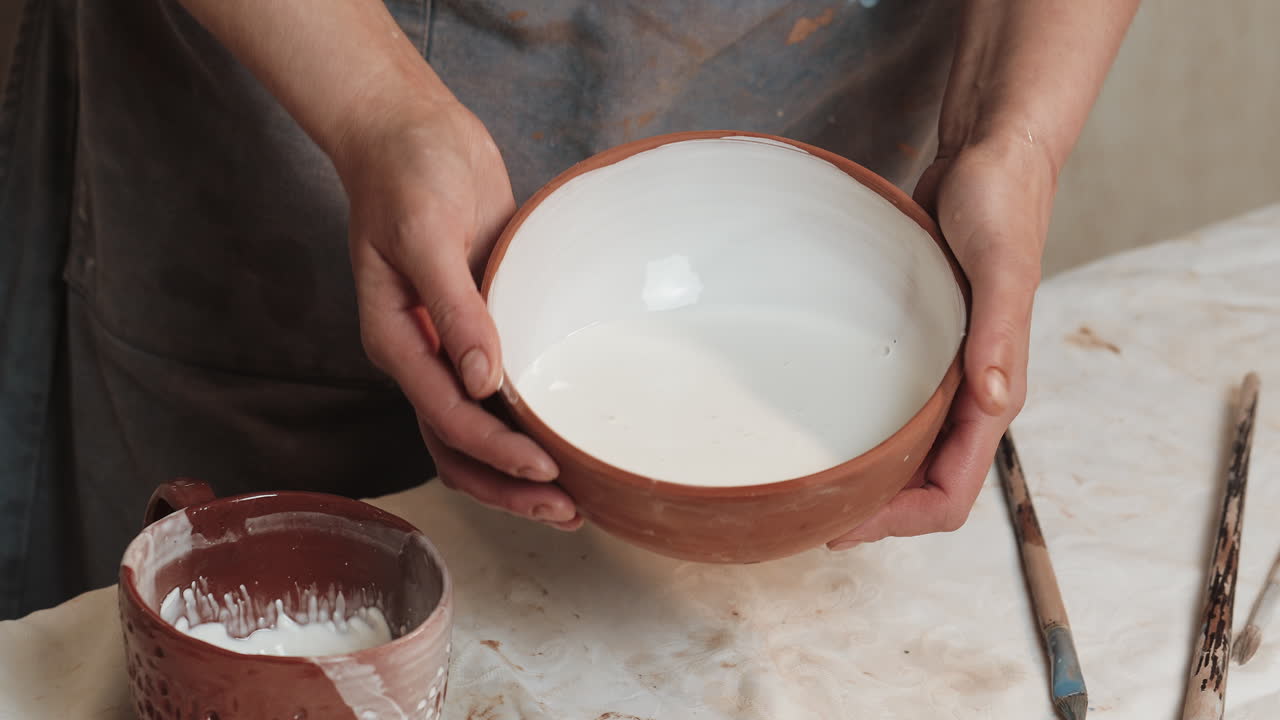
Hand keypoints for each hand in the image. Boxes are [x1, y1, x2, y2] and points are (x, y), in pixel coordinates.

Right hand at [333, 99, 580, 529]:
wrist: (411, 131)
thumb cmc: (408, 173)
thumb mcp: (424, 233)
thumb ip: (452, 307)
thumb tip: (482, 381)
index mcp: (396, 341)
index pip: (447, 418)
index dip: (496, 452)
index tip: (546, 469)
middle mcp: (420, 355)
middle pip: (457, 447)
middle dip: (508, 486)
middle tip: (567, 512)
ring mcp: (448, 345)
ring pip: (476, 432)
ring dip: (516, 470)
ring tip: (571, 499)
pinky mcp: (479, 326)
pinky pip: (499, 393)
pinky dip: (524, 424)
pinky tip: (563, 438)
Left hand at [828, 134, 1052, 546]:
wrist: (992, 159)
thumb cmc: (1001, 206)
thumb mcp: (1001, 264)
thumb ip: (1002, 331)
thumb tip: (993, 400)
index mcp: (995, 392)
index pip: (952, 493)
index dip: (900, 522)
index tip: (840, 527)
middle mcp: (971, 395)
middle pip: (925, 487)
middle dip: (875, 515)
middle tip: (808, 516)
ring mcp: (946, 374)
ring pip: (909, 455)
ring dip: (869, 481)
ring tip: (810, 486)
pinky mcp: (923, 348)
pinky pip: (895, 411)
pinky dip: (865, 434)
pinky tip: (822, 425)